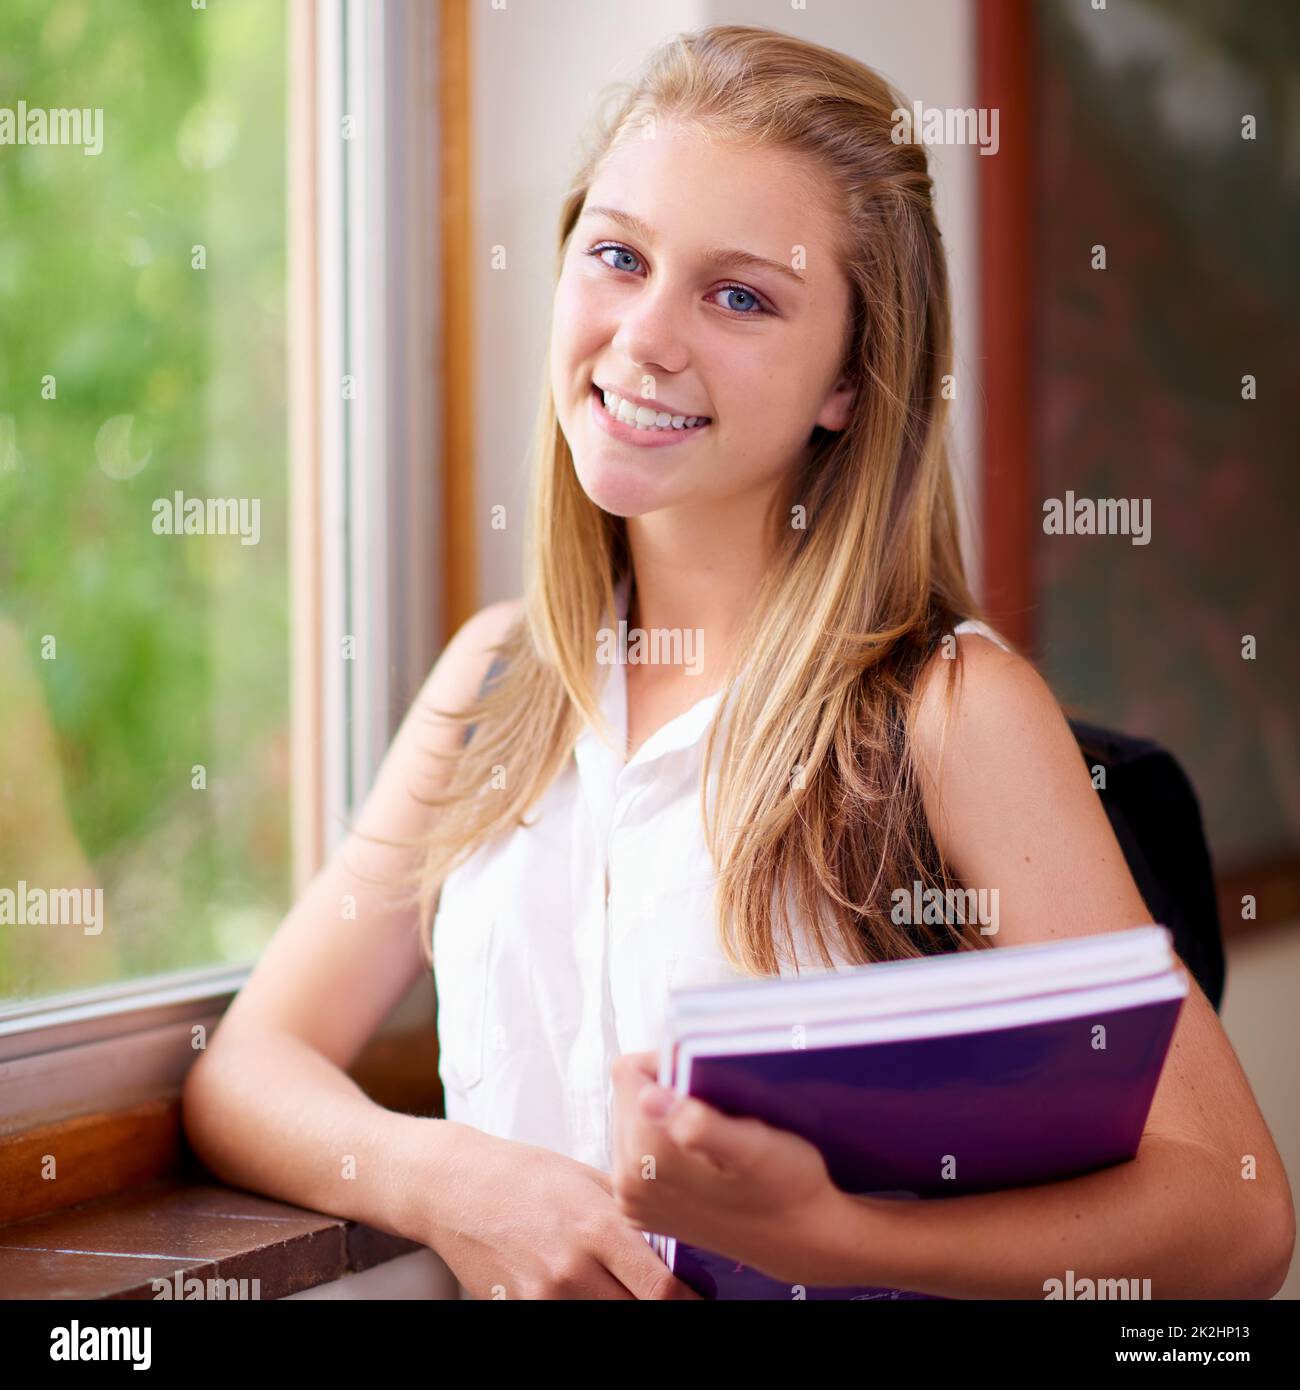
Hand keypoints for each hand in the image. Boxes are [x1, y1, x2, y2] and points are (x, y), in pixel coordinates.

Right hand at [421, 1124, 703, 1298]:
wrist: (456, 1186)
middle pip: (636, 1315)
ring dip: (618, 1310)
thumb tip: (676, 1238)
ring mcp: (543, 1295)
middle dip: (656, 1309)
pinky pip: (564, 1322)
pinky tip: (583, 1292)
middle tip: (666, 1299)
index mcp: (598, 1227)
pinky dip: (581, 1311)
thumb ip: (631, 1212)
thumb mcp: (588, 1179)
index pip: (661, 1289)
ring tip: (618, 1288)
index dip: (689, 1305)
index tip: (702, 1304)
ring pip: (603, 1323)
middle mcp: (573, 1267)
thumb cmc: (526, 1175)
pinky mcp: (518, 1309)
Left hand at [610, 1050, 854, 1286]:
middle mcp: (628, 1183)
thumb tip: (648, 1096)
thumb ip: (700, 1123)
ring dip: (664, 1114)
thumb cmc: (787, 1184)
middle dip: (665, 1091)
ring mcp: (632, 1200)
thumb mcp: (754, 1147)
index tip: (704, 1081)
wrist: (800, 1237)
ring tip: (710, 1132)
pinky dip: (664, 1140)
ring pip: (631, 1119)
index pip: (629, 1073)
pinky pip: (637, 1149)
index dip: (668, 1064)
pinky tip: (698, 1154)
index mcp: (646, 1160)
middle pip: (627, 1096)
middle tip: (713, 1110)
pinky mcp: (642, 1208)